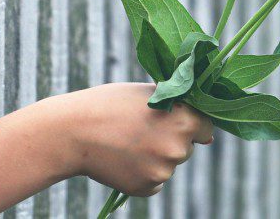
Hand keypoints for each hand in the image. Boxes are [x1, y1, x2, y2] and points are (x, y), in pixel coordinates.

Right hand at [53, 83, 213, 195]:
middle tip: (141, 127)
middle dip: (171, 138)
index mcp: (185, 121)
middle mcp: (178, 148)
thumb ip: (180, 108)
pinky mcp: (145, 187)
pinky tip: (124, 158)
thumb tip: (207, 134)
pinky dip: (143, 174)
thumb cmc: (111, 103)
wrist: (72, 131)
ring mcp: (162, 171)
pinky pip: (155, 183)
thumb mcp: (150, 93)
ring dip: (155, 156)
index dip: (190, 122)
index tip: (172, 119)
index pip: (206, 127)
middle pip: (186, 147)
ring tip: (128, 141)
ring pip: (169, 165)